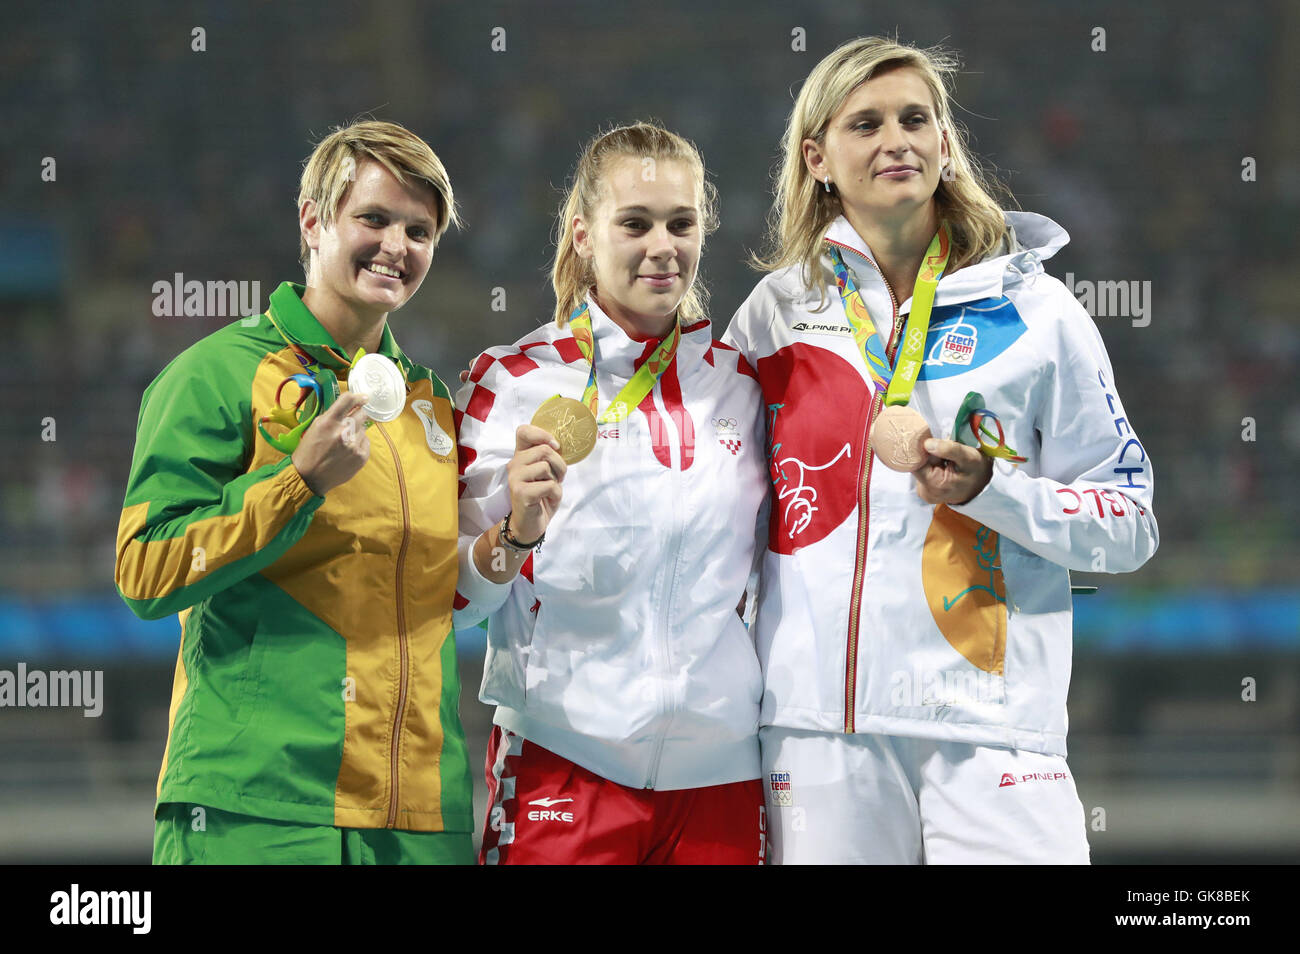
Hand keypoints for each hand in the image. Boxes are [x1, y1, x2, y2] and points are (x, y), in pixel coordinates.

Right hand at [291, 391, 370, 495]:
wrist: (309, 477)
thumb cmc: (309, 452)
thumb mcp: (315, 427)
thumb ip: (332, 416)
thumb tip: (349, 406)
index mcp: (329, 422)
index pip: (348, 400)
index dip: (357, 397)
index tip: (363, 397)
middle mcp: (343, 431)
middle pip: (362, 413)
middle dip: (357, 416)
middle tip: (349, 424)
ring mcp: (354, 445)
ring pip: (363, 429)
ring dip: (356, 432)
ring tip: (343, 442)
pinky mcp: (361, 456)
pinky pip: (366, 442)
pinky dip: (359, 444)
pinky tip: (347, 451)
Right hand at [506, 424, 566, 542]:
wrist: (530, 525)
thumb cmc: (541, 497)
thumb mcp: (546, 473)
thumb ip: (548, 457)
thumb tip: (557, 444)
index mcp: (521, 456)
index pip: (523, 431)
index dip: (542, 434)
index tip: (554, 446)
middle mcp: (514, 464)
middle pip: (544, 449)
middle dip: (559, 464)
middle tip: (557, 478)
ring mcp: (515, 478)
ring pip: (546, 466)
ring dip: (557, 480)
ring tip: (551, 490)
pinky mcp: (520, 492)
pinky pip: (548, 485)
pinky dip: (555, 494)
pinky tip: (548, 500)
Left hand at [912, 438, 992, 505]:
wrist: (983, 487)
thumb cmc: (977, 471)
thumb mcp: (968, 457)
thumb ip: (948, 449)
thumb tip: (926, 443)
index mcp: (933, 485)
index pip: (915, 462)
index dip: (921, 450)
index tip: (930, 441)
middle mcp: (925, 492)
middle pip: (916, 465)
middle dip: (927, 454)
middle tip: (943, 450)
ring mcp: (925, 493)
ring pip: (920, 468)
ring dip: (930, 460)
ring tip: (945, 459)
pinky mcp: (926, 491)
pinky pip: (923, 473)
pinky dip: (931, 466)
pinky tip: (943, 465)